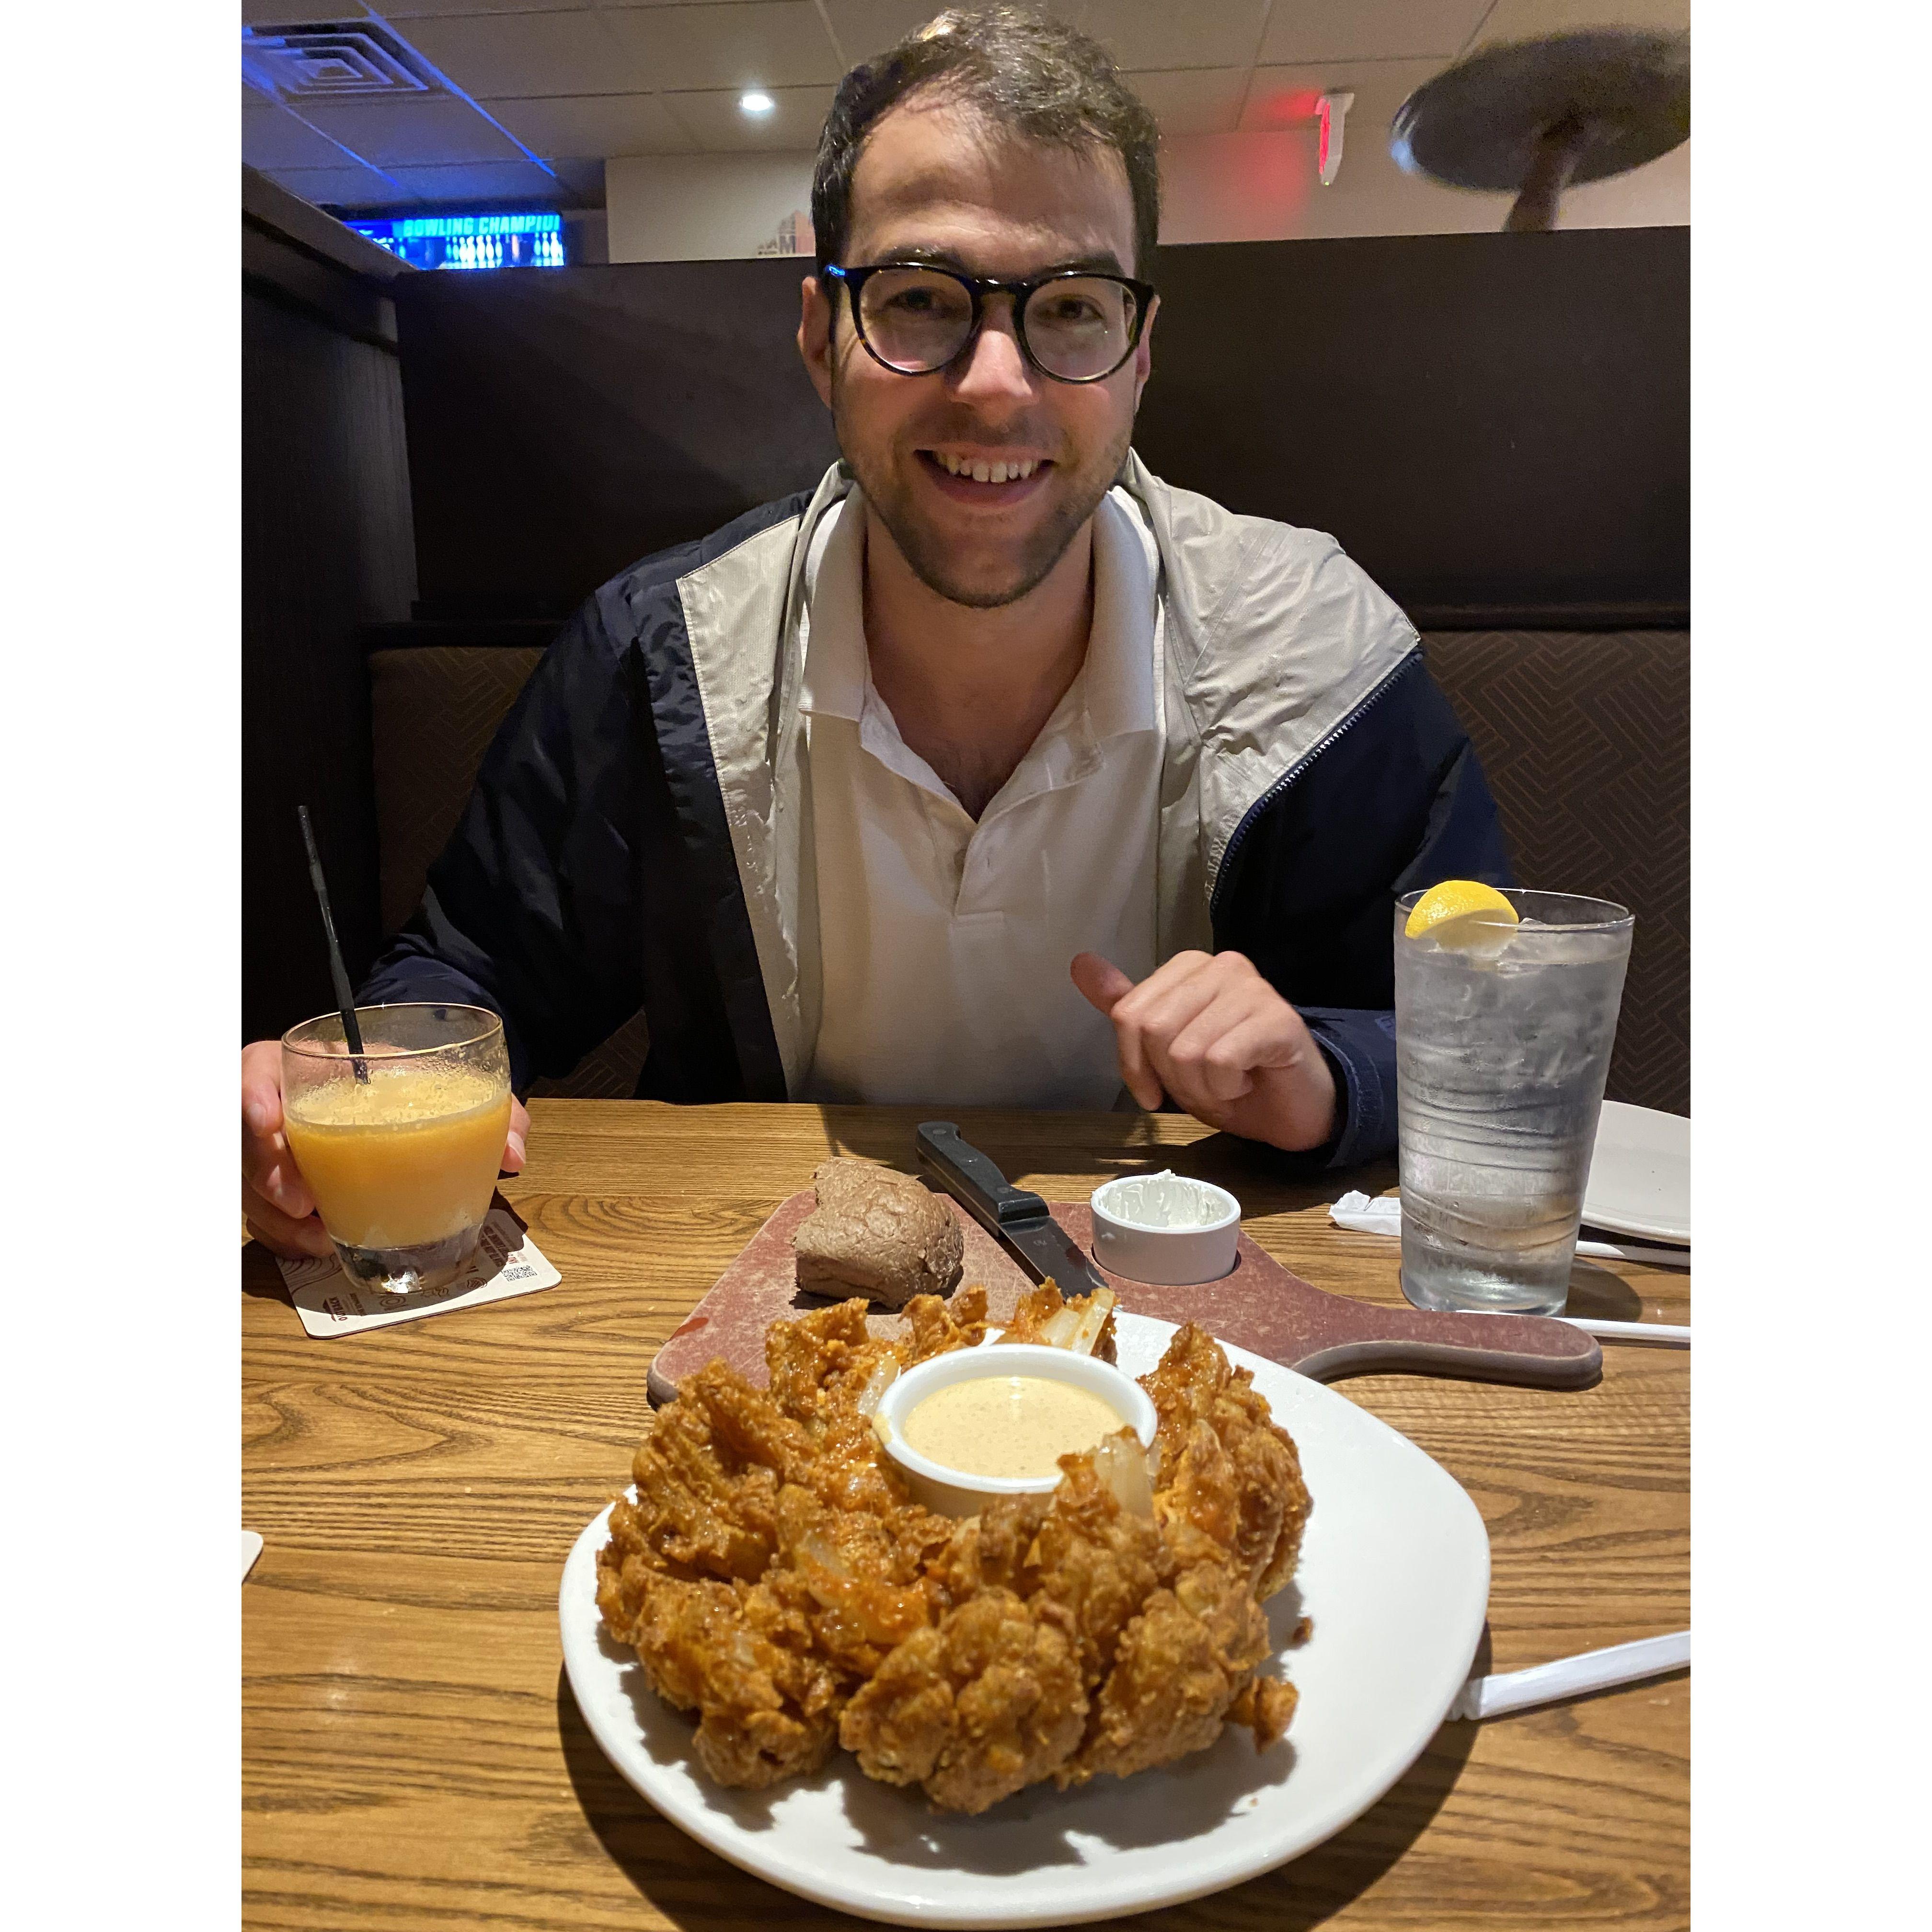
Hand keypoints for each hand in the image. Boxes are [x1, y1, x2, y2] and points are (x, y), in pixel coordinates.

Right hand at [242, 1040, 528, 1257]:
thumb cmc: (415, 1084)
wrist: (398, 1091)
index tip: (269, 1121)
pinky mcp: (273, 1189)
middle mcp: (277, 1105)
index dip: (250, 1096)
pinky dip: (289, 1237)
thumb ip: (490, 1110)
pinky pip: (264, 1218)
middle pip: (242, 1141)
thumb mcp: (446, 1083)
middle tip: (304, 1205)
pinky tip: (323, 1245)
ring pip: (249, 1188)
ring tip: (322, 1236)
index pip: (254, 1071)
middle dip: (266, 1176)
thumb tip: (514, 1155)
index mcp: (311, 1065)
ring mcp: (269, 1151)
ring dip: (280, 1219)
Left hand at [1070, 950, 1337, 1152]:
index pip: (1128, 1013)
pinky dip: (1226, 1089)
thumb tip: (1080, 964)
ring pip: (1186, 1050)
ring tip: (1228, 1085)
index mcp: (1189, 966)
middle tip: (1203, 1085)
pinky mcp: (1278, 1019)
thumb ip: (1126, 1006)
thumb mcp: (1165, 1048)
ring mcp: (1253, 989)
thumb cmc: (1229, 1077)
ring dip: (1201, 1088)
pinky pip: (1221, 1061)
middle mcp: (1222, 966)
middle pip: (1154, 1029)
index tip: (1153, 1092)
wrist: (1291, 1108)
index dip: (1134, 1065)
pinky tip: (1246, 1083)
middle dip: (1171, 1077)